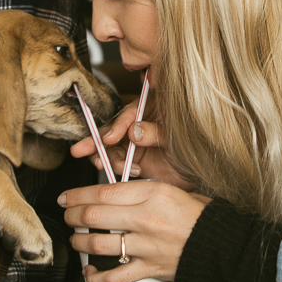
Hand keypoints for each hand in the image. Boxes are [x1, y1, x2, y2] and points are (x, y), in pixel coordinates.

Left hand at [60, 180, 209, 281]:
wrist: (222, 246)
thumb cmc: (199, 215)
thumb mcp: (171, 190)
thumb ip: (140, 191)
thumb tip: (112, 192)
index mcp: (152, 194)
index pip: (103, 192)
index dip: (78, 195)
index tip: (67, 197)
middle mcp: (146, 219)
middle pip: (94, 216)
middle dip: (72, 216)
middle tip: (66, 215)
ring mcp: (146, 246)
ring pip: (99, 244)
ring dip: (80, 242)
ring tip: (75, 239)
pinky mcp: (149, 269)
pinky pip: (114, 277)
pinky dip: (97, 277)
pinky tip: (90, 271)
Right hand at [69, 93, 190, 188]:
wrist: (201, 170)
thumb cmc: (195, 144)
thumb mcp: (177, 135)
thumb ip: (157, 132)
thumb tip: (136, 131)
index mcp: (150, 109)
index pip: (128, 115)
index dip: (117, 127)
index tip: (110, 138)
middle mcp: (138, 125)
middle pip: (111, 130)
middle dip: (95, 141)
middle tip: (80, 150)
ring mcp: (134, 144)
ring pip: (110, 149)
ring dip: (105, 158)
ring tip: (107, 166)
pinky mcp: (134, 160)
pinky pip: (117, 164)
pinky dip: (116, 169)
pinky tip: (125, 172)